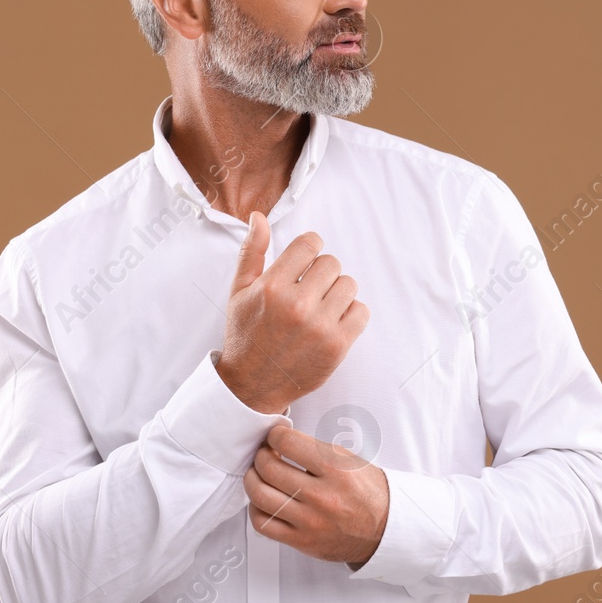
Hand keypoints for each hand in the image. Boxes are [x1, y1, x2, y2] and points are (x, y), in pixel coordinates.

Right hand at [216, 214, 369, 413]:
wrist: (253, 385)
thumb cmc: (247, 335)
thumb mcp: (239, 291)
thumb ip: (252, 252)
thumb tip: (259, 217)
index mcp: (271, 287)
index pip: (310, 244)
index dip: (311, 248)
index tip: (307, 261)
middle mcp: (296, 304)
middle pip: (332, 263)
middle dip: (322, 273)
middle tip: (310, 290)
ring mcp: (319, 326)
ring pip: (349, 285)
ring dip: (338, 292)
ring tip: (321, 306)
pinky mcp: (337, 345)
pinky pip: (362, 312)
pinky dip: (352, 314)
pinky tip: (333, 321)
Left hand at [244, 424, 389, 565]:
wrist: (386, 528)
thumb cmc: (368, 492)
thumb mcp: (349, 459)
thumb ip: (315, 450)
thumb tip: (281, 440)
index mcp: (336, 468)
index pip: (287, 442)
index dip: (275, 435)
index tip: (275, 437)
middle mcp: (322, 495)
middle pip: (269, 468)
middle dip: (261, 455)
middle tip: (266, 454)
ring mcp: (310, 521)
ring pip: (260, 495)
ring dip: (253, 480)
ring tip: (259, 475)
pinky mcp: (302, 541)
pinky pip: (263, 524)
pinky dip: (256, 508)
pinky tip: (265, 501)